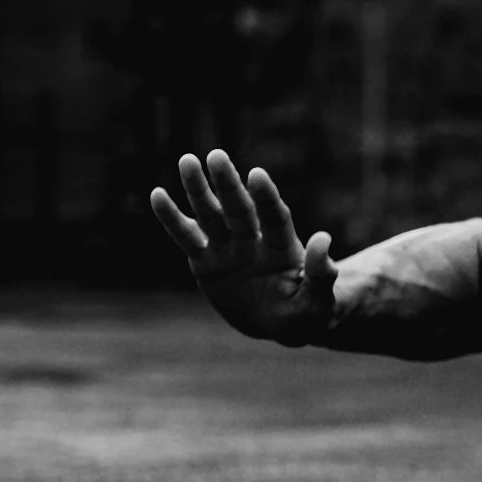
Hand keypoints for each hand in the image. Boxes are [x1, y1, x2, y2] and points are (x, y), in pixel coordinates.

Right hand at [148, 149, 336, 343]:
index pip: (274, 217)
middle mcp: (254, 240)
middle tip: (216, 156)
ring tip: (188, 161)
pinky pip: (186, 238)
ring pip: (212, 215)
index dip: (266, 197)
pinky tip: (157, 194)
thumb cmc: (304, 313)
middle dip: (228, 184)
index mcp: (283, 247)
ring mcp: (228, 248)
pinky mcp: (205, 262)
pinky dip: (171, 218)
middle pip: (240, 209)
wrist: (278, 325)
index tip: (257, 174)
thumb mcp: (317, 302)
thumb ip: (321, 273)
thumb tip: (324, 238)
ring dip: (199, 190)